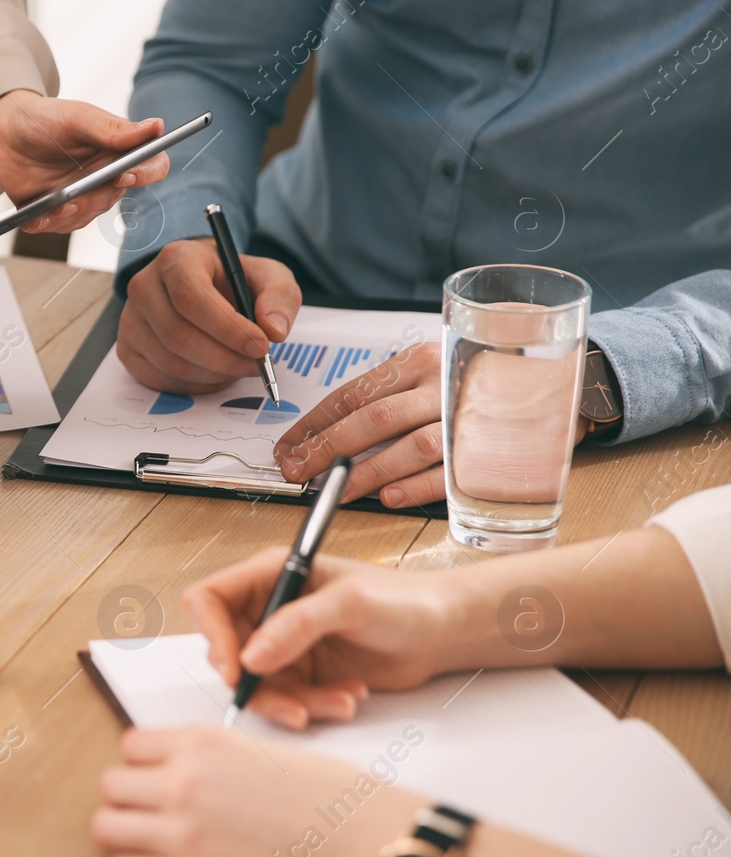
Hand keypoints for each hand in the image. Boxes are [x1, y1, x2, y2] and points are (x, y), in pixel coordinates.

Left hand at [0, 91, 168, 233]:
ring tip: (50, 207)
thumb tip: (155, 128)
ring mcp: (80, 194)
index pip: (151, 165)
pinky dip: (45, 224)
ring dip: (69, 215)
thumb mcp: (75, 117)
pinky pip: (58, 226)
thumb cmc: (41, 118)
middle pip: (114, 198)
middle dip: (93, 200)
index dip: (146, 174)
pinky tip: (34, 218)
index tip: (123, 174)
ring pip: (86, 217)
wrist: (1, 133)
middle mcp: (104, 175)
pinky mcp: (56, 209)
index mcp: (117, 150)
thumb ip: (112, 129)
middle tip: (72, 197)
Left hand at [93, 724, 422, 856]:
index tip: (155, 773)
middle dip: (128, 795)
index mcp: (203, 743)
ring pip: (106, 827)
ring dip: (125, 831)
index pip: (130, 744)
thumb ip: (213, 755)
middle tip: (151, 808)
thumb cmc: (331, 798)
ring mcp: (183, 833)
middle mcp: (183, 782)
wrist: (365, 849)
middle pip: (110, 785)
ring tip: (151, 838)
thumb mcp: (265, 750)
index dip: (143, 761)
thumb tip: (182, 765)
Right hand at [117, 239, 301, 394]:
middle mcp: (144, 287)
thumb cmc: (232, 280)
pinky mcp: (128, 349)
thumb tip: (274, 330)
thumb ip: (280, 297)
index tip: (261, 346)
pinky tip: (215, 373)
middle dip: (225, 358)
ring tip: (238, 366)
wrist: (200, 285)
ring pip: (171, 363)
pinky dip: (195, 385)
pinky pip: (160, 379)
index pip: (191, 298)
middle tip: (256, 365)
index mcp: (176, 259)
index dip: (227, 328)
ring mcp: (131, 320)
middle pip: (179, 335)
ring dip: (213, 374)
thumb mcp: (266, 276)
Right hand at [184, 547, 457, 728]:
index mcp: (272, 575)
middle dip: (258, 685)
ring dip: (294, 702)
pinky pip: (288, 700)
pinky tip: (349, 696)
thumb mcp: (351, 603)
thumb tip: (251, 656)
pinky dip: (315, 707)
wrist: (445, 630)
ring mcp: (286, 644)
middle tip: (292, 703)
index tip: (235, 669)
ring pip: (258, 685)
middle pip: (228, 652)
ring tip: (338, 702)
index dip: (212, 635)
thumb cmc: (406, 598)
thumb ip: (297, 625)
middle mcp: (271, 608)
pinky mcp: (304, 673)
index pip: (209, 599)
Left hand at [274, 342, 583, 506]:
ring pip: (408, 448)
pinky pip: (450, 472)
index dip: (314, 423)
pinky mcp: (495, 448)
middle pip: (373, 420)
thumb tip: (334, 426)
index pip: (354, 393)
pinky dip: (416, 486)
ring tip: (333, 490)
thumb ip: (392, 391)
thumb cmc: (487, 375)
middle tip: (295, 472)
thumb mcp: (435, 366)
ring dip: (364, 473)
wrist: (569, 376)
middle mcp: (444, 383)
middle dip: (326, 450)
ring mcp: (471, 416)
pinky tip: (387, 497)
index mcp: (421, 358)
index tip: (287, 445)